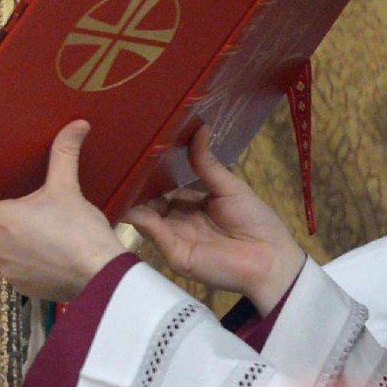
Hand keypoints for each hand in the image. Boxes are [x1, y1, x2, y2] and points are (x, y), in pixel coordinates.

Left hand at [0, 121, 125, 302]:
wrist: (101, 275)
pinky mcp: (21, 287)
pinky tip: (42, 252)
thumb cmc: (80, 231)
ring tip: (27, 229)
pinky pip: (11, 270)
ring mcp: (7, 271)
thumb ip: (64, 154)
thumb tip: (77, 124)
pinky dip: (21, 260)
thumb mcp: (68, 189)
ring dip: (3, 240)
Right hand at [124, 125, 303, 312]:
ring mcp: (173, 237)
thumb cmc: (256, 221)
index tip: (135, 154)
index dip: (149, 174)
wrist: (271, 259)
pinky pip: (153, 233)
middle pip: (149, 202)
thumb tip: (199, 127)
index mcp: (190, 205)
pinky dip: (140, 218)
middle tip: (118, 163)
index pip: (162, 189)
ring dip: (131, 200)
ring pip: (144, 216)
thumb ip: (206, 163)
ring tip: (115, 179)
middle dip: (135, 186)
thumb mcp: (230, 187)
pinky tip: (129, 203)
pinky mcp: (174, 253)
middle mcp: (177, 221)